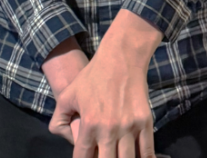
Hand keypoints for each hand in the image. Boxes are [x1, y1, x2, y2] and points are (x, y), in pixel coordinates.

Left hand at [48, 10, 159, 156]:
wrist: (120, 58)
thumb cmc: (93, 76)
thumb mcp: (68, 95)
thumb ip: (60, 118)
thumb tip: (62, 136)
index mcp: (90, 123)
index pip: (83, 157)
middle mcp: (109, 129)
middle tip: (101, 155)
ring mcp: (129, 127)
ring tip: (116, 156)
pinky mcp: (145, 122)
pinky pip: (146, 151)